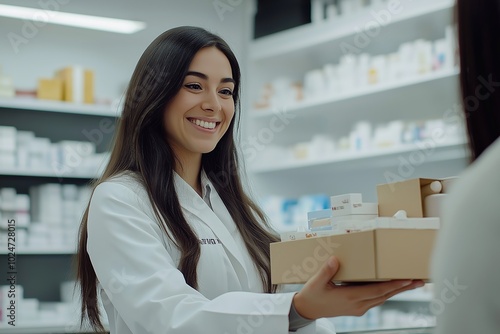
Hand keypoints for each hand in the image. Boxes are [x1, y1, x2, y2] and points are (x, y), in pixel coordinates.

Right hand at [292, 256, 424, 318]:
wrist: (308, 310)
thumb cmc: (312, 295)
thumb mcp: (316, 282)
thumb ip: (326, 271)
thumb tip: (336, 259)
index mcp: (349, 297)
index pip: (376, 291)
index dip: (392, 285)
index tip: (406, 279)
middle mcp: (357, 305)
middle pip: (385, 295)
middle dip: (403, 288)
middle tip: (419, 280)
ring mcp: (359, 308)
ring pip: (383, 298)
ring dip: (397, 290)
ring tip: (411, 282)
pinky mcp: (358, 308)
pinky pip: (376, 299)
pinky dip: (387, 292)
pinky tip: (392, 287)